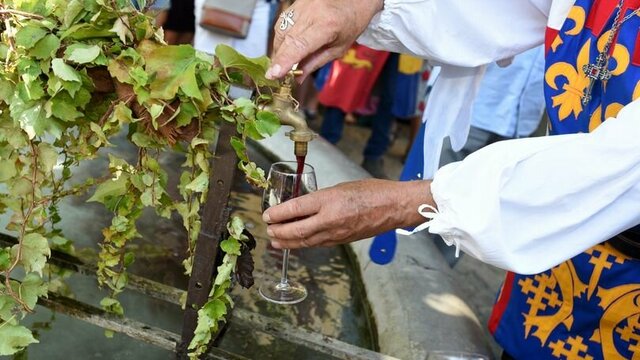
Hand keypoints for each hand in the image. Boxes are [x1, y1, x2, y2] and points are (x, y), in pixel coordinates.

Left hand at [263, 179, 433, 248]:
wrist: (393, 207)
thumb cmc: (371, 191)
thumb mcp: (340, 187)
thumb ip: (320, 198)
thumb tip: (302, 205)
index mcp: (328, 200)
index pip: (295, 209)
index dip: (277, 214)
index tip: (267, 215)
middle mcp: (329, 219)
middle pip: (296, 230)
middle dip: (278, 231)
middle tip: (268, 229)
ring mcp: (336, 233)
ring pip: (305, 241)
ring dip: (287, 242)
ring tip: (275, 241)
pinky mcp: (342, 241)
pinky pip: (317, 244)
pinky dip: (303, 244)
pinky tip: (296, 244)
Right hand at [266, 0, 383, 80]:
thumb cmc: (352, 23)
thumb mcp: (338, 49)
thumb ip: (315, 63)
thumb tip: (297, 79)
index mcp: (327, 25)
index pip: (299, 45)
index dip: (284, 61)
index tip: (273, 75)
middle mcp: (312, 12)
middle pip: (287, 39)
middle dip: (278, 59)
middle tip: (274, 75)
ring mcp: (303, 5)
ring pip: (281, 30)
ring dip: (278, 49)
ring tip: (281, 62)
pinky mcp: (297, 2)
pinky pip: (283, 22)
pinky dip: (281, 36)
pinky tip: (284, 46)